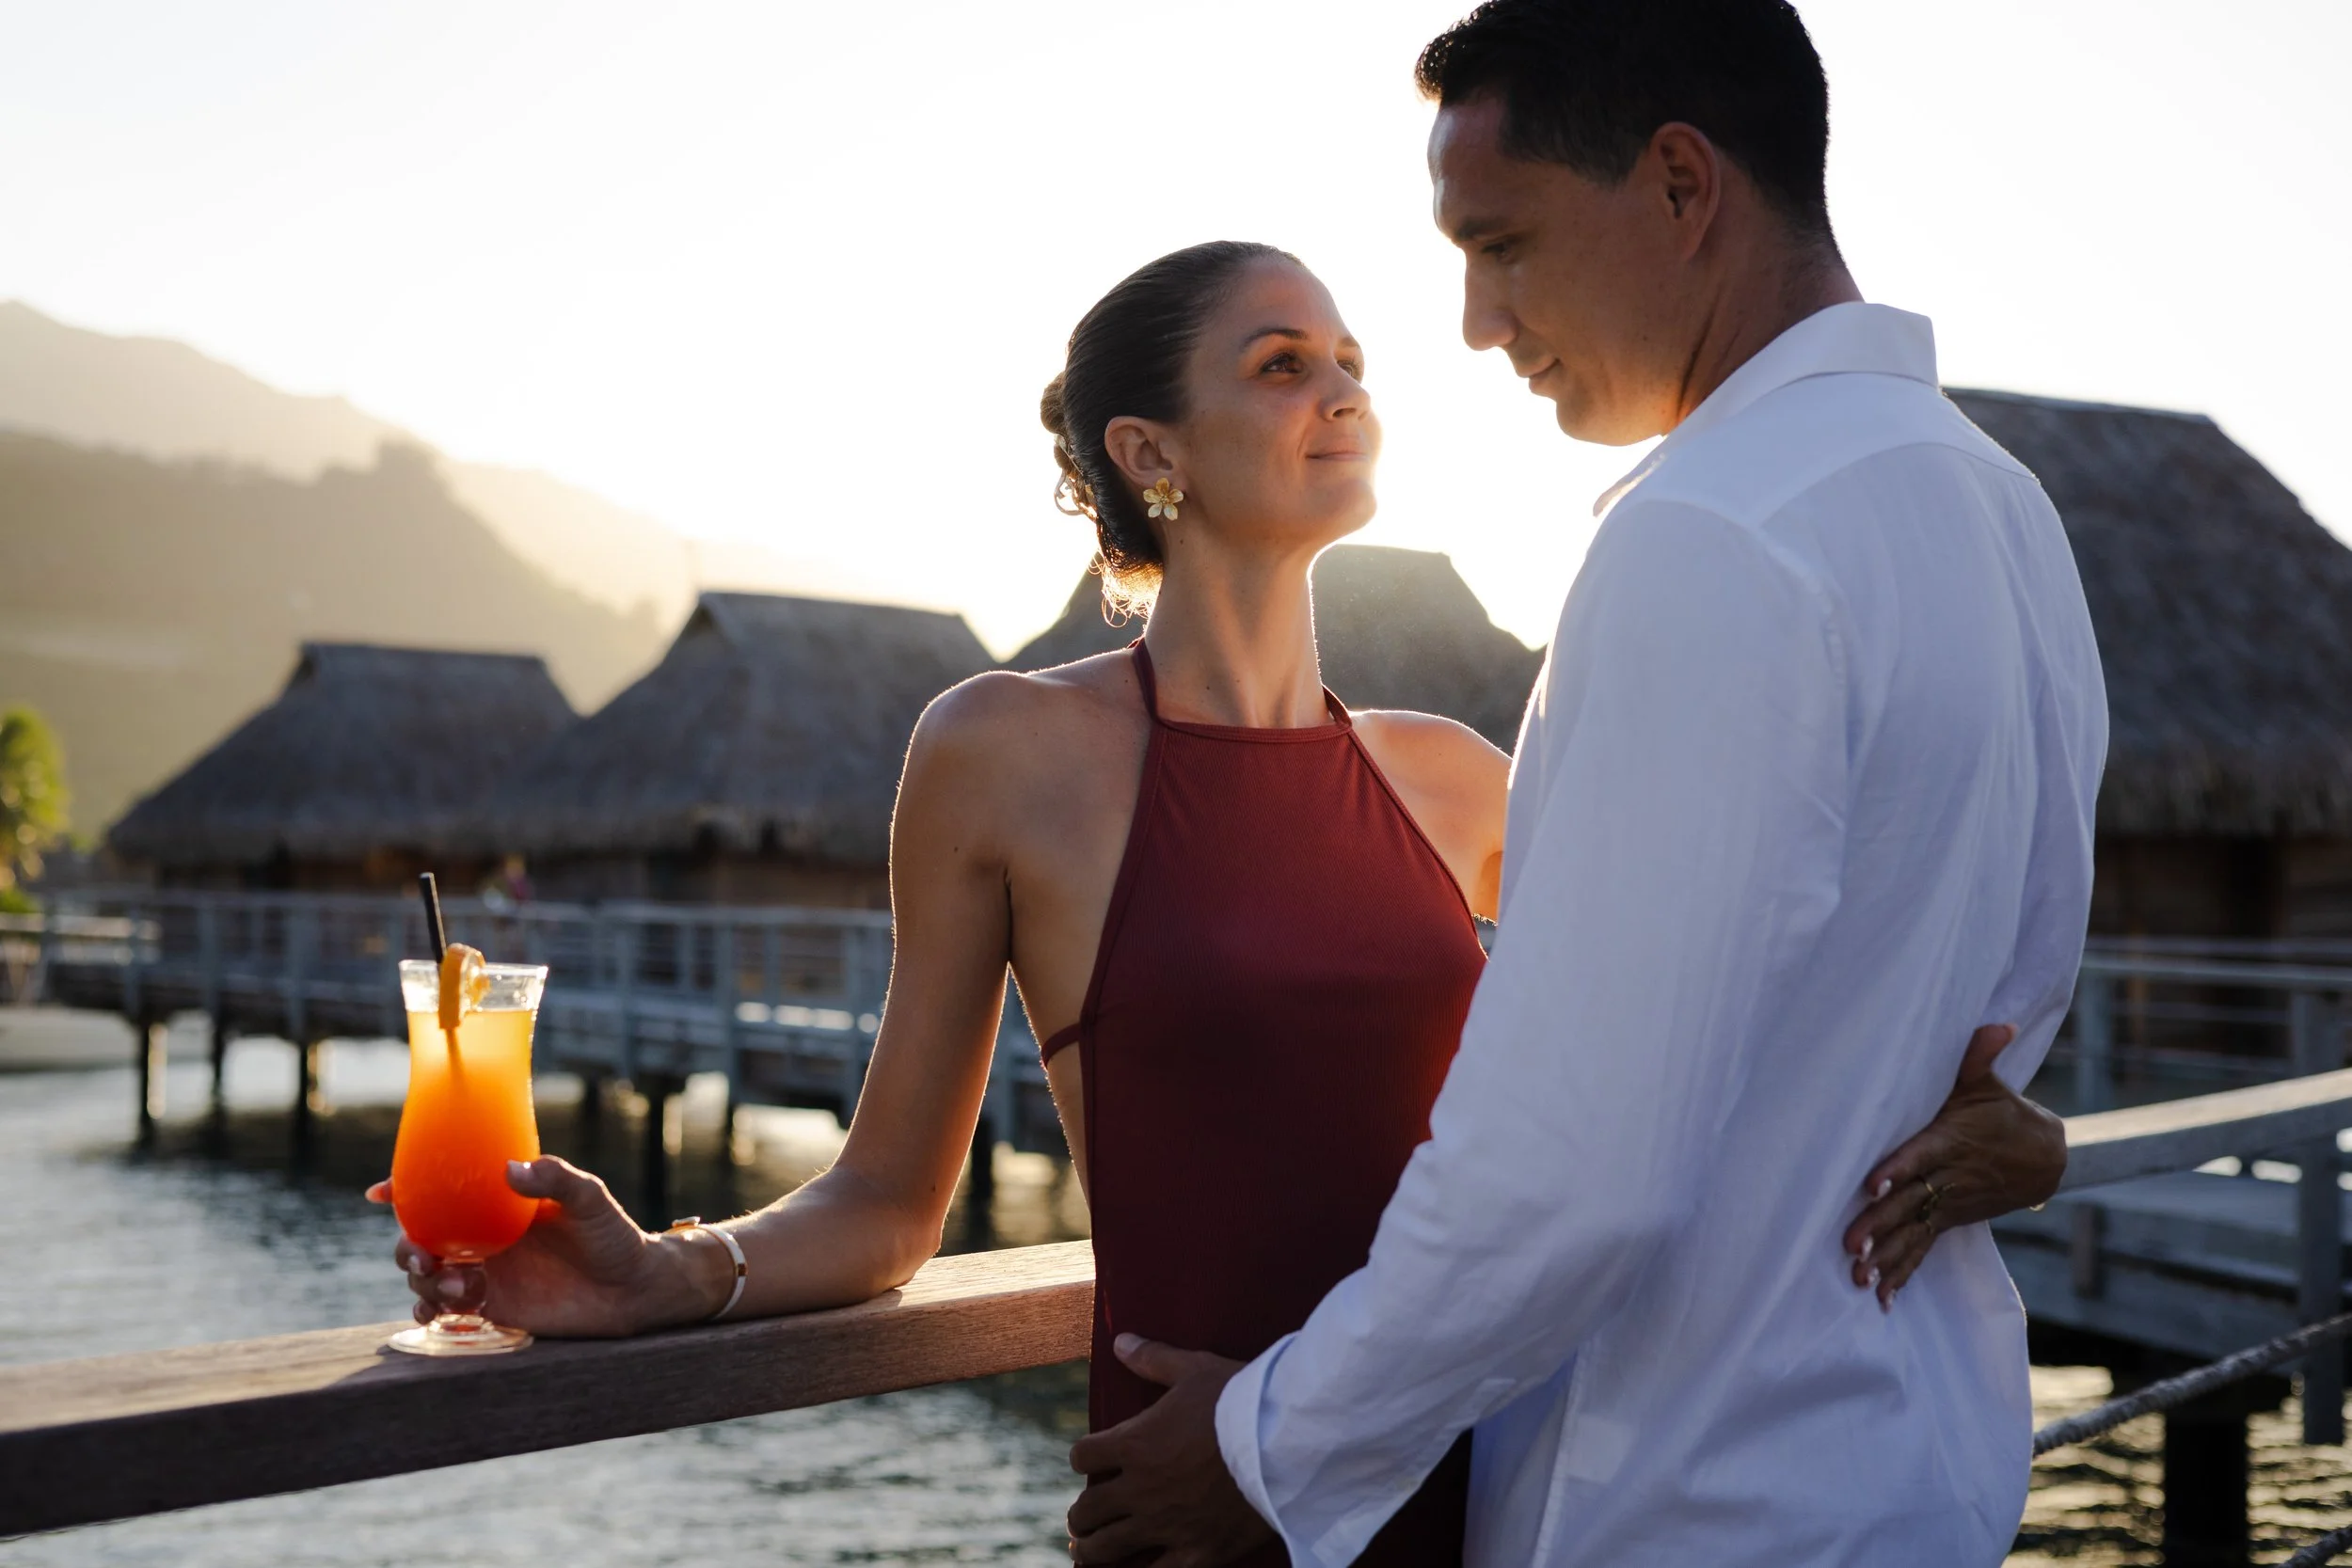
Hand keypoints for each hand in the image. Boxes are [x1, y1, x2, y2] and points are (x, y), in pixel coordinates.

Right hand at [367, 1156, 719, 1336]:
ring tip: (459, 1285)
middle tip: (425, 1255)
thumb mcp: (590, 1199)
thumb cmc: (614, 1236)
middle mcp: (484, 1235)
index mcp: (499, 1203)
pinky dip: (431, 1309)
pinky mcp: (489, 1307)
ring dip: (425, 1279)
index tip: (380, 1191)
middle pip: (421, 1235)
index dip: (405, 1187)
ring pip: (426, 1273)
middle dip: (408, 1245)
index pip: (443, 1189)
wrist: (632, 1289)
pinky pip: (442, 1308)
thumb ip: (555, 1179)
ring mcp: (484, 1271)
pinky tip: (445, 1309)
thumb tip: (511, 1169)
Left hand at [1065, 1335, 1272, 1566]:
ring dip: (1090, 1549)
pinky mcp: (1197, 1553)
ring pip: (1106, 1549)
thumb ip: (1153, 1359)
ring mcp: (1165, 1525)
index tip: (1091, 1459)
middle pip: (1088, 1510)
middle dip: (1082, 1513)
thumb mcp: (1194, 1369)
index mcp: (1133, 1444)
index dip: (1084, 1457)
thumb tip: (1119, 1342)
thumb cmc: (1240, 1399)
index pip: (1083, 1457)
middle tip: (1084, 1516)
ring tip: (1086, 1549)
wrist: (1286, 1442)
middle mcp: (1140, 1489)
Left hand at [1843, 1023, 2065, 1307]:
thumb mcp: (1987, 1083)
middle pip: (1910, 1201)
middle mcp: (1948, 1179)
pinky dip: (1903, 1274)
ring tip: (1858, 1277)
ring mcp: (1947, 1204)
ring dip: (1886, 1256)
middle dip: (1881, 1224)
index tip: (1872, 1183)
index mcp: (1950, 1142)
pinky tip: (1879, 1299)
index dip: (1898, 1168)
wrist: (2043, 1157)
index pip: (1921, 1155)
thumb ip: (1978, 1055)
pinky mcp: (1947, 1221)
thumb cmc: (2000, 1111)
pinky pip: (1923, 1250)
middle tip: (1851, 1244)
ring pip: (1914, 1232)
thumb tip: (1995, 1024)